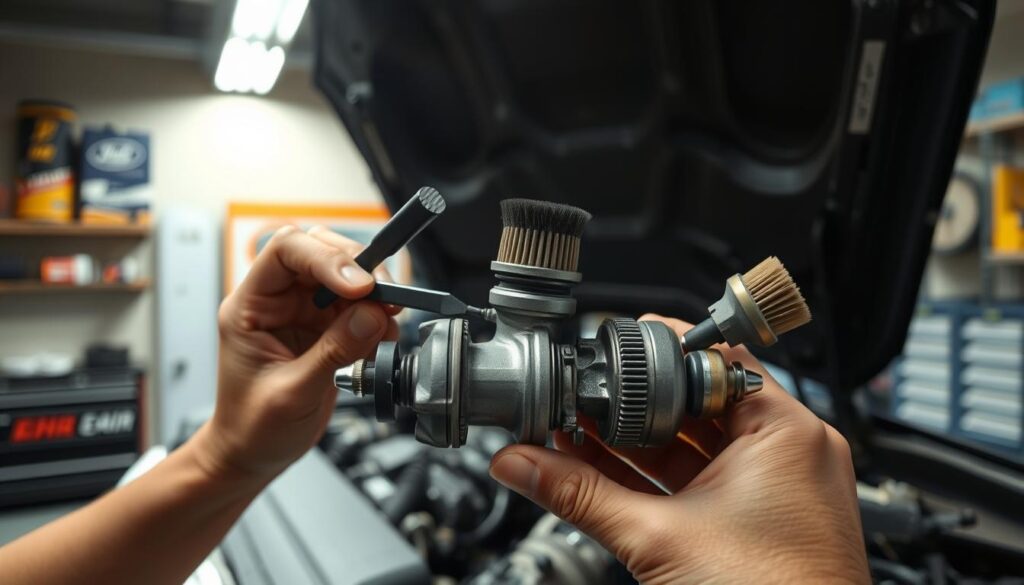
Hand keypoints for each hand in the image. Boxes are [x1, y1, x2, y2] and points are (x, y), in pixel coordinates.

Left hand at [195, 225, 398, 482]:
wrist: (252, 454)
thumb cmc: (251, 428)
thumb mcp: (292, 393)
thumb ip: (333, 352)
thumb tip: (371, 317)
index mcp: (249, 307)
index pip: (286, 251)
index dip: (326, 259)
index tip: (360, 286)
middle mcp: (276, 301)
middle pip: (319, 252)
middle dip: (358, 268)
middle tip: (385, 295)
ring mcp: (301, 312)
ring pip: (343, 276)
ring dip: (372, 293)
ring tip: (388, 319)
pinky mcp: (324, 327)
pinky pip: (357, 306)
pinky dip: (377, 316)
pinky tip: (381, 337)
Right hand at [489, 314, 868, 583]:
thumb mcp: (656, 537)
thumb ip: (579, 494)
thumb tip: (523, 462)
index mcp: (785, 433)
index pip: (714, 360)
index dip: (657, 351)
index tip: (614, 349)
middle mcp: (790, 453)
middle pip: (698, 403)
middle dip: (635, 403)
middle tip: (585, 396)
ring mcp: (778, 488)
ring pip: (696, 444)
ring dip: (638, 442)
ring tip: (582, 431)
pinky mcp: (761, 519)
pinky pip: (701, 479)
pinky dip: (657, 475)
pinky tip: (607, 469)